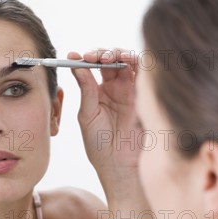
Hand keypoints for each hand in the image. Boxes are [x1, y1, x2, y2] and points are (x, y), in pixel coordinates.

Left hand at [68, 49, 148, 213]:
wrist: (120, 165)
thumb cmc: (101, 146)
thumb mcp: (87, 116)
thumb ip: (85, 89)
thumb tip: (75, 64)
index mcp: (99, 93)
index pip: (93, 67)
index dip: (84, 58)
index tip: (73, 55)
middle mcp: (116, 89)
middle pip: (111, 59)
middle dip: (101, 53)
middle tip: (93, 56)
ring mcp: (131, 91)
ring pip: (127, 62)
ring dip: (118, 53)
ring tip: (108, 58)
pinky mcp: (144, 96)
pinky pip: (143, 72)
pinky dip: (135, 61)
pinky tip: (125, 61)